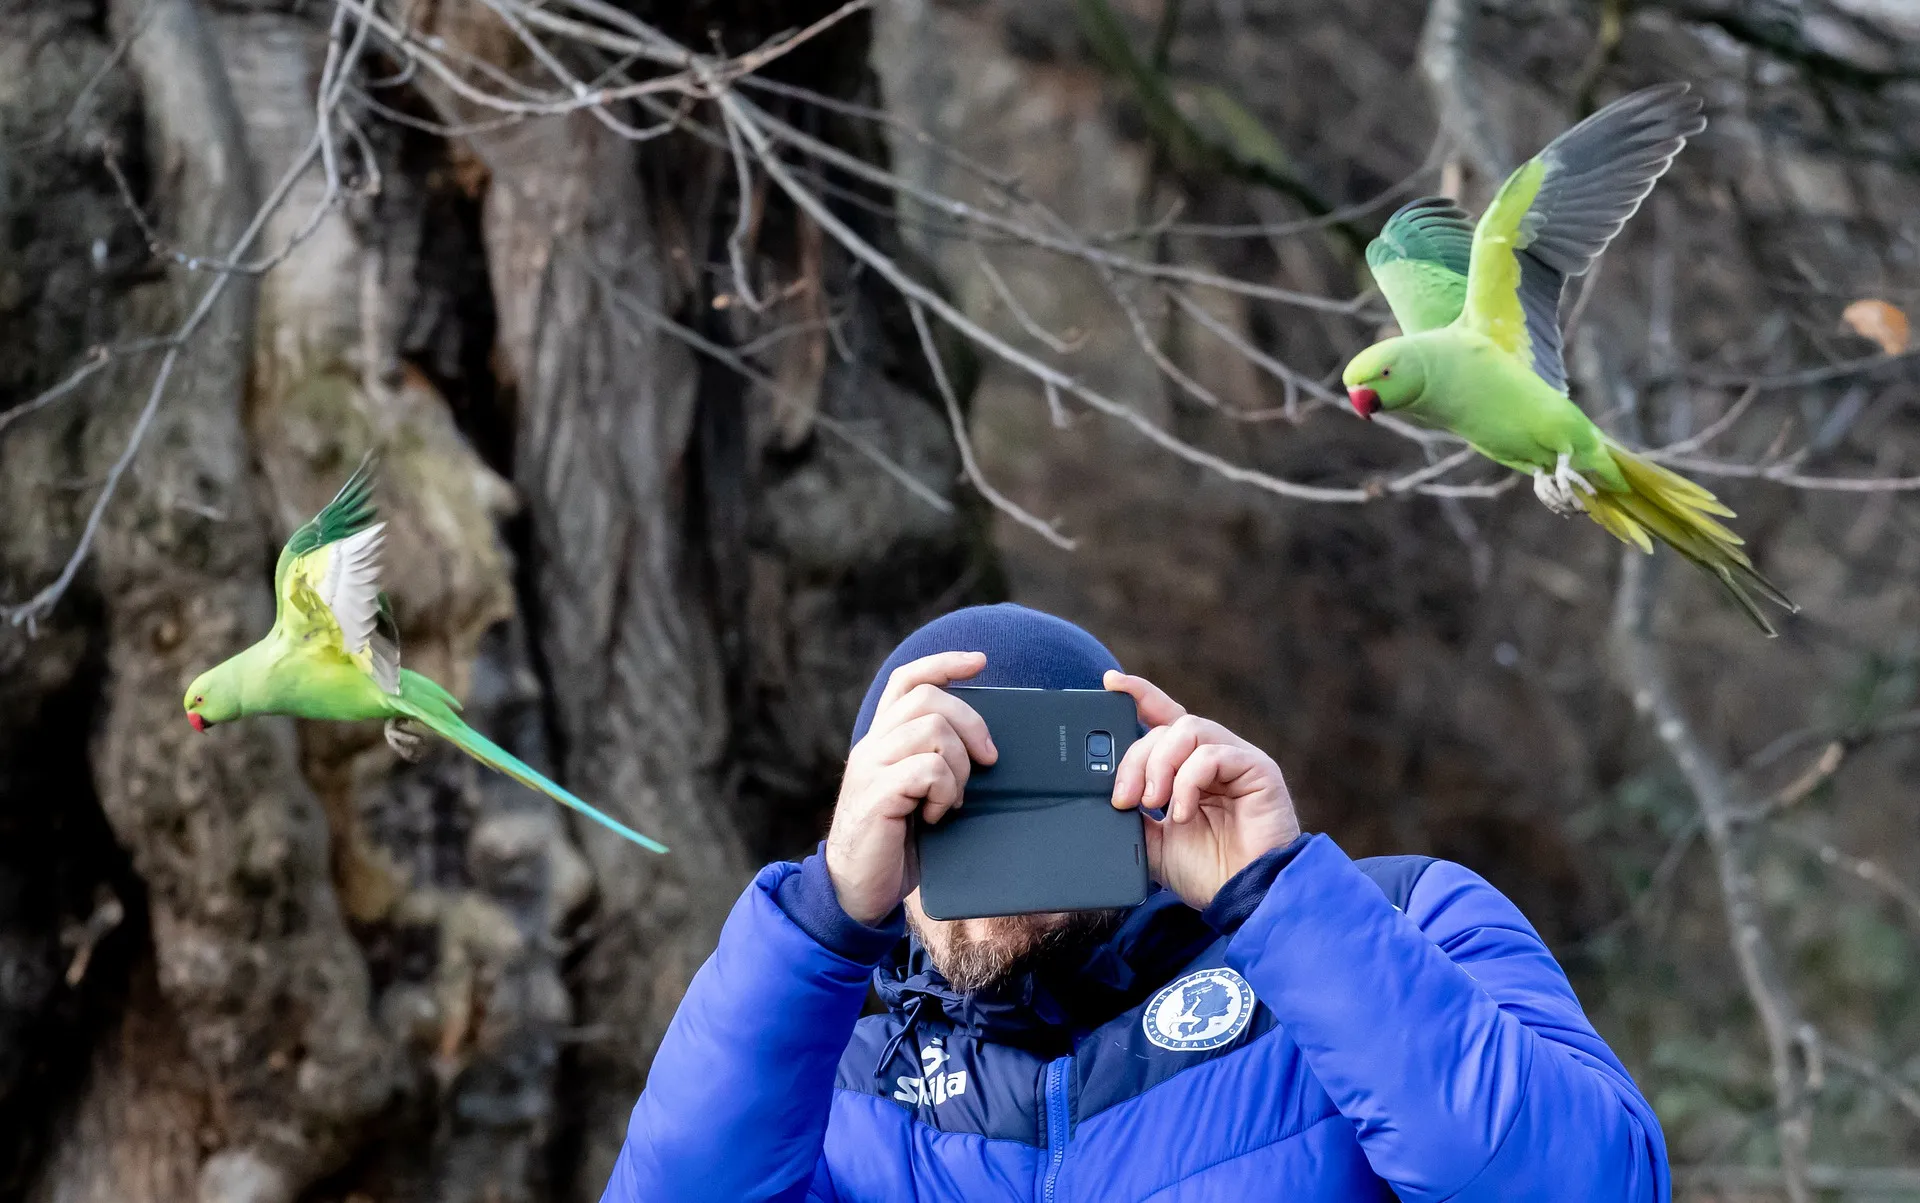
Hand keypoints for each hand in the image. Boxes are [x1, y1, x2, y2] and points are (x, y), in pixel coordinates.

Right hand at [825, 652, 996, 924]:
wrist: (857, 891)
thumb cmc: (897, 844)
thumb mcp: (918, 794)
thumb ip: (936, 763)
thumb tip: (988, 749)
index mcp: (882, 739)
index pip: (907, 680)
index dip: (944, 663)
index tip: (981, 661)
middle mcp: (872, 745)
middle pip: (928, 698)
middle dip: (971, 723)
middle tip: (987, 760)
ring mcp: (872, 768)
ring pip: (933, 729)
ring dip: (959, 766)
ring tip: (953, 799)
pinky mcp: (877, 795)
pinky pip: (927, 769)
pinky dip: (946, 791)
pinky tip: (939, 815)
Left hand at [1105, 671, 1300, 909]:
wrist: (1244, 899)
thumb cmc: (1207, 871)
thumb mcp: (1151, 842)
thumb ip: (1131, 814)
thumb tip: (1101, 795)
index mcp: (1188, 768)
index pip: (1162, 718)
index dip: (1138, 696)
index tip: (1109, 683)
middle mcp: (1212, 757)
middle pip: (1165, 728)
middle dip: (1135, 758)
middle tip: (1124, 798)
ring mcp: (1236, 760)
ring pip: (1188, 729)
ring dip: (1160, 765)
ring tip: (1153, 803)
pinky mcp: (1257, 768)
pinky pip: (1213, 754)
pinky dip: (1188, 781)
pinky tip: (1181, 813)